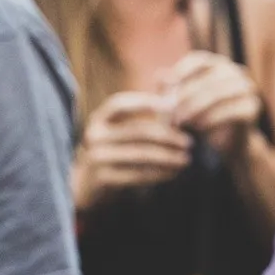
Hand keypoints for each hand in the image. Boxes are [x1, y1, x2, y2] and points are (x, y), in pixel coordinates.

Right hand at [72, 91, 191, 211]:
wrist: (84, 187)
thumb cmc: (111, 152)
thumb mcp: (120, 130)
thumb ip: (144, 110)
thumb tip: (170, 87)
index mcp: (99, 119)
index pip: (120, 104)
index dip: (145, 102)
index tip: (172, 107)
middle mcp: (94, 135)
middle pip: (137, 131)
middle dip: (167, 136)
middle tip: (189, 142)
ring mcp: (96, 157)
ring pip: (140, 155)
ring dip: (167, 157)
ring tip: (185, 159)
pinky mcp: (101, 178)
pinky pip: (136, 174)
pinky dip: (158, 174)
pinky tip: (172, 173)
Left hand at [162, 51, 262, 158]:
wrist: (223, 144)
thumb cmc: (198, 117)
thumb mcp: (181, 101)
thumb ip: (171, 89)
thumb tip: (159, 77)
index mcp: (217, 64)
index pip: (199, 60)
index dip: (182, 70)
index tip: (167, 85)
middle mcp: (234, 72)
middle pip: (207, 79)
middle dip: (186, 96)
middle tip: (171, 112)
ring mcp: (246, 89)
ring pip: (218, 94)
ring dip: (196, 108)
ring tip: (181, 121)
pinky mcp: (252, 108)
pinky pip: (231, 110)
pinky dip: (212, 118)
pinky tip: (198, 127)